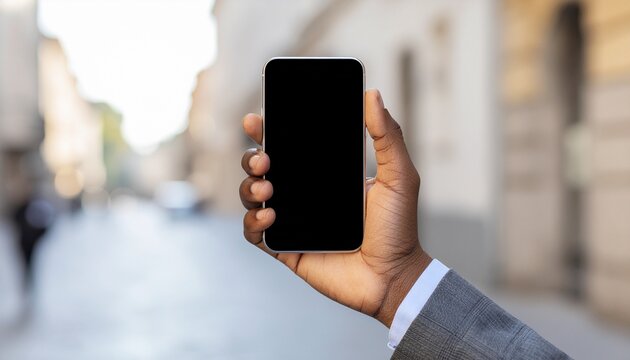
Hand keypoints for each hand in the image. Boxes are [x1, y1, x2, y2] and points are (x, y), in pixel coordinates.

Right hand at [239, 89, 431, 326]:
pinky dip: (253, 221)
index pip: (288, 145)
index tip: (257, 118)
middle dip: (251, 156)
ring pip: (252, 195)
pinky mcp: (285, 248)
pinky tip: (270, 215)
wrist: (394, 276)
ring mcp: (292, 221)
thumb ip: (387, 136)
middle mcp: (303, 194)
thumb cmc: (399, 227)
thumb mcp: (399, 176)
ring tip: (267, 188)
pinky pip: (255, 232)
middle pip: (261, 167)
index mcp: (323, 173)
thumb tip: (372, 95)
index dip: (267, 130)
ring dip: (250, 187)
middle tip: (264, 156)